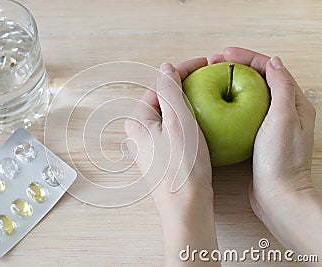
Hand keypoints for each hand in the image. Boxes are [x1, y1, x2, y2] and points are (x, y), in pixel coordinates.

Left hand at [124, 59, 218, 265]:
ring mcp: (151, 145)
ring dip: (189, 102)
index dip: (183, 70)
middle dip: (186, 85)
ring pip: (171, 114)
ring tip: (210, 94)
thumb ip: (170, 91)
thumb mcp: (178, 121)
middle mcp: (140, 132)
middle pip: (164, 99)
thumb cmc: (182, 166)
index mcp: (137, 121)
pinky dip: (190, 120)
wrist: (186, 208)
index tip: (205, 63)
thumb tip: (165, 68)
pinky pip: (176, 130)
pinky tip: (205, 120)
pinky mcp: (163, 156)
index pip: (160, 85)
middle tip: (209, 76)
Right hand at [211, 47, 320, 261]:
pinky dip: (227, 102)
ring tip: (210, 78)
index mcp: (294, 101)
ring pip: (247, 94)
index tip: (224, 54)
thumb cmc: (283, 159)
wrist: (278, 194)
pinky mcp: (257, 135)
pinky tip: (213, 103)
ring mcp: (269, 122)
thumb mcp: (284, 118)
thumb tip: (273, 61)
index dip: (247, 57)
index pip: (270, 68)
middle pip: (257, 78)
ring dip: (230, 82)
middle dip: (235, 67)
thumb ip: (281, 87)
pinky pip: (241, 111)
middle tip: (213, 63)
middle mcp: (283, 109)